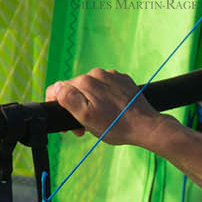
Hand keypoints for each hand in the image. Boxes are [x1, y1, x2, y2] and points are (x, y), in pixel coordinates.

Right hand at [46, 68, 168, 146]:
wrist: (146, 126)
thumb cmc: (116, 126)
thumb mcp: (86, 118)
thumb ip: (67, 99)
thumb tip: (56, 88)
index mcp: (85, 81)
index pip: (58, 88)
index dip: (57, 106)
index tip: (66, 124)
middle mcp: (97, 73)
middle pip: (75, 89)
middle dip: (75, 107)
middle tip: (83, 128)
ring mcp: (112, 76)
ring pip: (90, 88)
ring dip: (90, 103)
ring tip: (99, 120)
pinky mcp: (123, 81)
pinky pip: (106, 88)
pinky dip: (104, 99)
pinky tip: (111, 111)